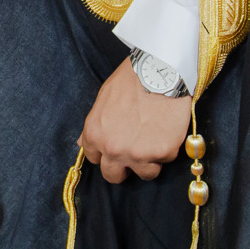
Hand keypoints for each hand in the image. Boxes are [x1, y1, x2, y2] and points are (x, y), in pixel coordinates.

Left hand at [78, 60, 189, 182]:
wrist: (160, 72)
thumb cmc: (131, 81)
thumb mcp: (103, 100)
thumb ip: (93, 125)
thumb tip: (82, 143)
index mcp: (95, 134)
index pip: (94, 158)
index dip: (105, 153)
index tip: (116, 148)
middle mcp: (113, 148)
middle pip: (113, 176)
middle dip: (123, 168)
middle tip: (136, 153)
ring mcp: (138, 154)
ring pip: (144, 173)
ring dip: (150, 161)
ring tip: (155, 138)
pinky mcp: (163, 153)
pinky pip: (165, 160)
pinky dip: (167, 149)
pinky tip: (167, 130)